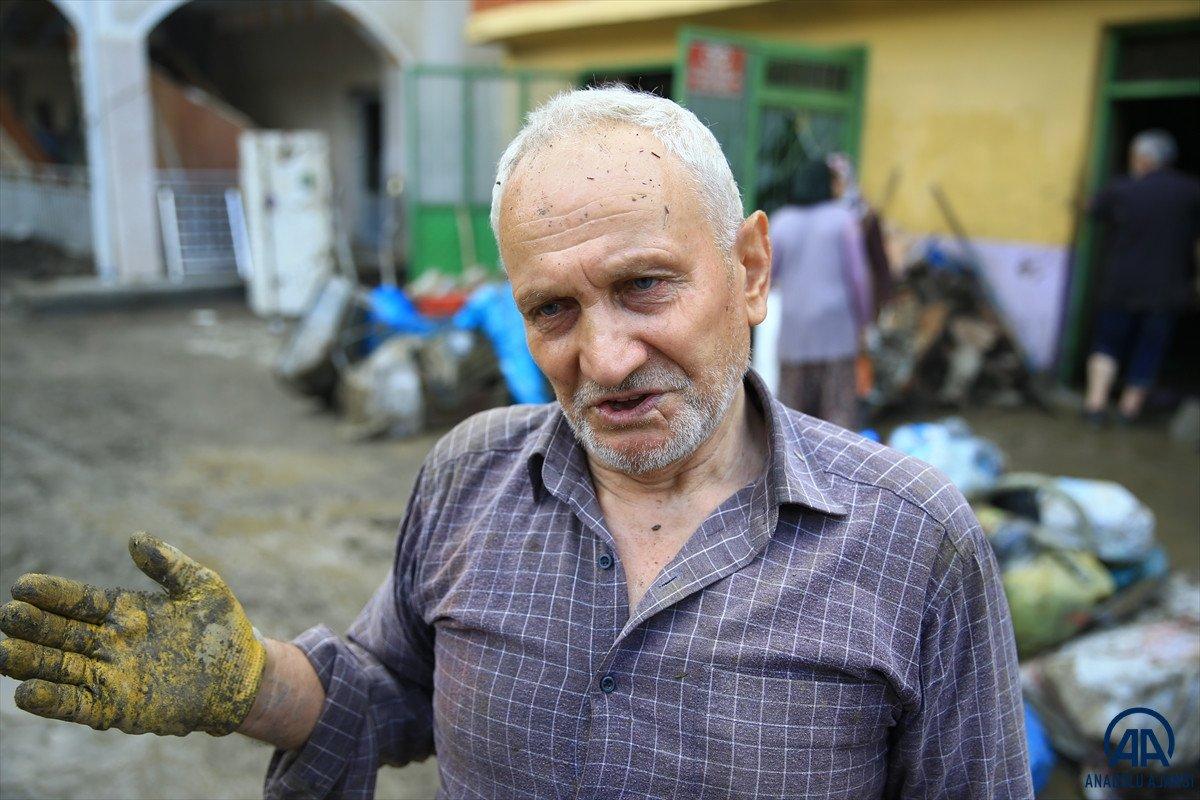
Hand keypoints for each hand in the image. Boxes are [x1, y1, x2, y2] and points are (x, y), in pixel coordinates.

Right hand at [0, 532, 264, 735]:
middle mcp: (109, 643)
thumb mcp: (200, 586)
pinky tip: (26, 692)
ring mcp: (110, 676)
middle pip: (59, 634)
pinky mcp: (118, 707)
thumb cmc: (222, 628)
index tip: (23, 586)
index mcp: (124, 612)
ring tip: (3, 652)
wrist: (244, 676)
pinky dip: (52, 701)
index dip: (52, 594)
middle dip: (32, 626)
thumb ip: (168, 563)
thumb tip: (134, 538)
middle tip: (7, 616)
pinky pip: (77, 704)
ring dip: (30, 662)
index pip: (78, 601)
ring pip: (59, 668)